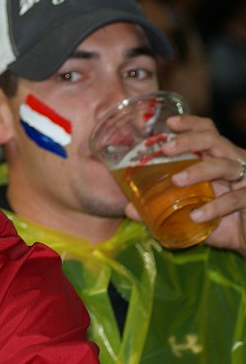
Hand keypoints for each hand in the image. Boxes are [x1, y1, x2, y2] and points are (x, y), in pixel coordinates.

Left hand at [156, 114, 245, 254]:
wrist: (245, 240)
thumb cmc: (218, 219)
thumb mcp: (187, 211)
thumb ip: (160, 207)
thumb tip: (129, 209)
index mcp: (215, 158)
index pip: (206, 132)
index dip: (190, 123)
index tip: (169, 123)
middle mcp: (231, 163)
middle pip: (213, 140)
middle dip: (189, 140)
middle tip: (166, 148)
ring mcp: (245, 179)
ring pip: (223, 164)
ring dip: (199, 170)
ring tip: (177, 180)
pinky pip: (235, 199)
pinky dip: (215, 207)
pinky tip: (197, 215)